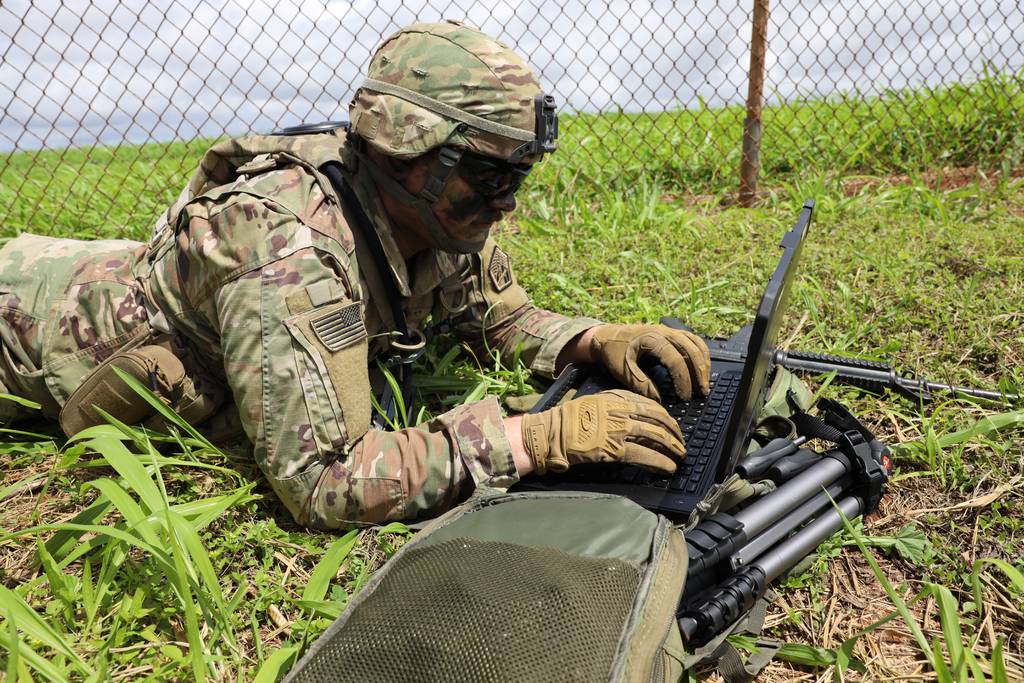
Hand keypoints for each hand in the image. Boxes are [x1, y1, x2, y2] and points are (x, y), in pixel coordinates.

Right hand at [520, 389, 685, 474]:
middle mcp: (621, 411)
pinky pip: (644, 455)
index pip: (651, 405)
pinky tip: (667, 467)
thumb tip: (637, 414)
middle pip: (658, 420)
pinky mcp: (614, 449)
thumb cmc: (569, 419)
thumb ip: (616, 404)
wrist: (551, 432)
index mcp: (616, 398)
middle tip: (681, 443)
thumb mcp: (595, 401)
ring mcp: (618, 430)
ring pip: (655, 437)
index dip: (666, 417)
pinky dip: (659, 462)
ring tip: (679, 456)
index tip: (672, 425)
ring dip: (672, 448)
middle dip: (674, 433)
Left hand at [588, 324, 710, 400]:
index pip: (676, 361)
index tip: (684, 397)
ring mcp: (670, 330)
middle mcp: (665, 332)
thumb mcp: (623, 370)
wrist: (607, 336)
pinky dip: (701, 353)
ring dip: (703, 363)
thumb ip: (640, 385)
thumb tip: (659, 400)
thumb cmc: (614, 352)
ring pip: (696, 344)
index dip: (683, 380)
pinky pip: (693, 340)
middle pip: (691, 351)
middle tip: (701, 393)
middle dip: (699, 374)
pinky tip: (702, 367)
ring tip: (705, 383)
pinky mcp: (672, 332)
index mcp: (652, 339)